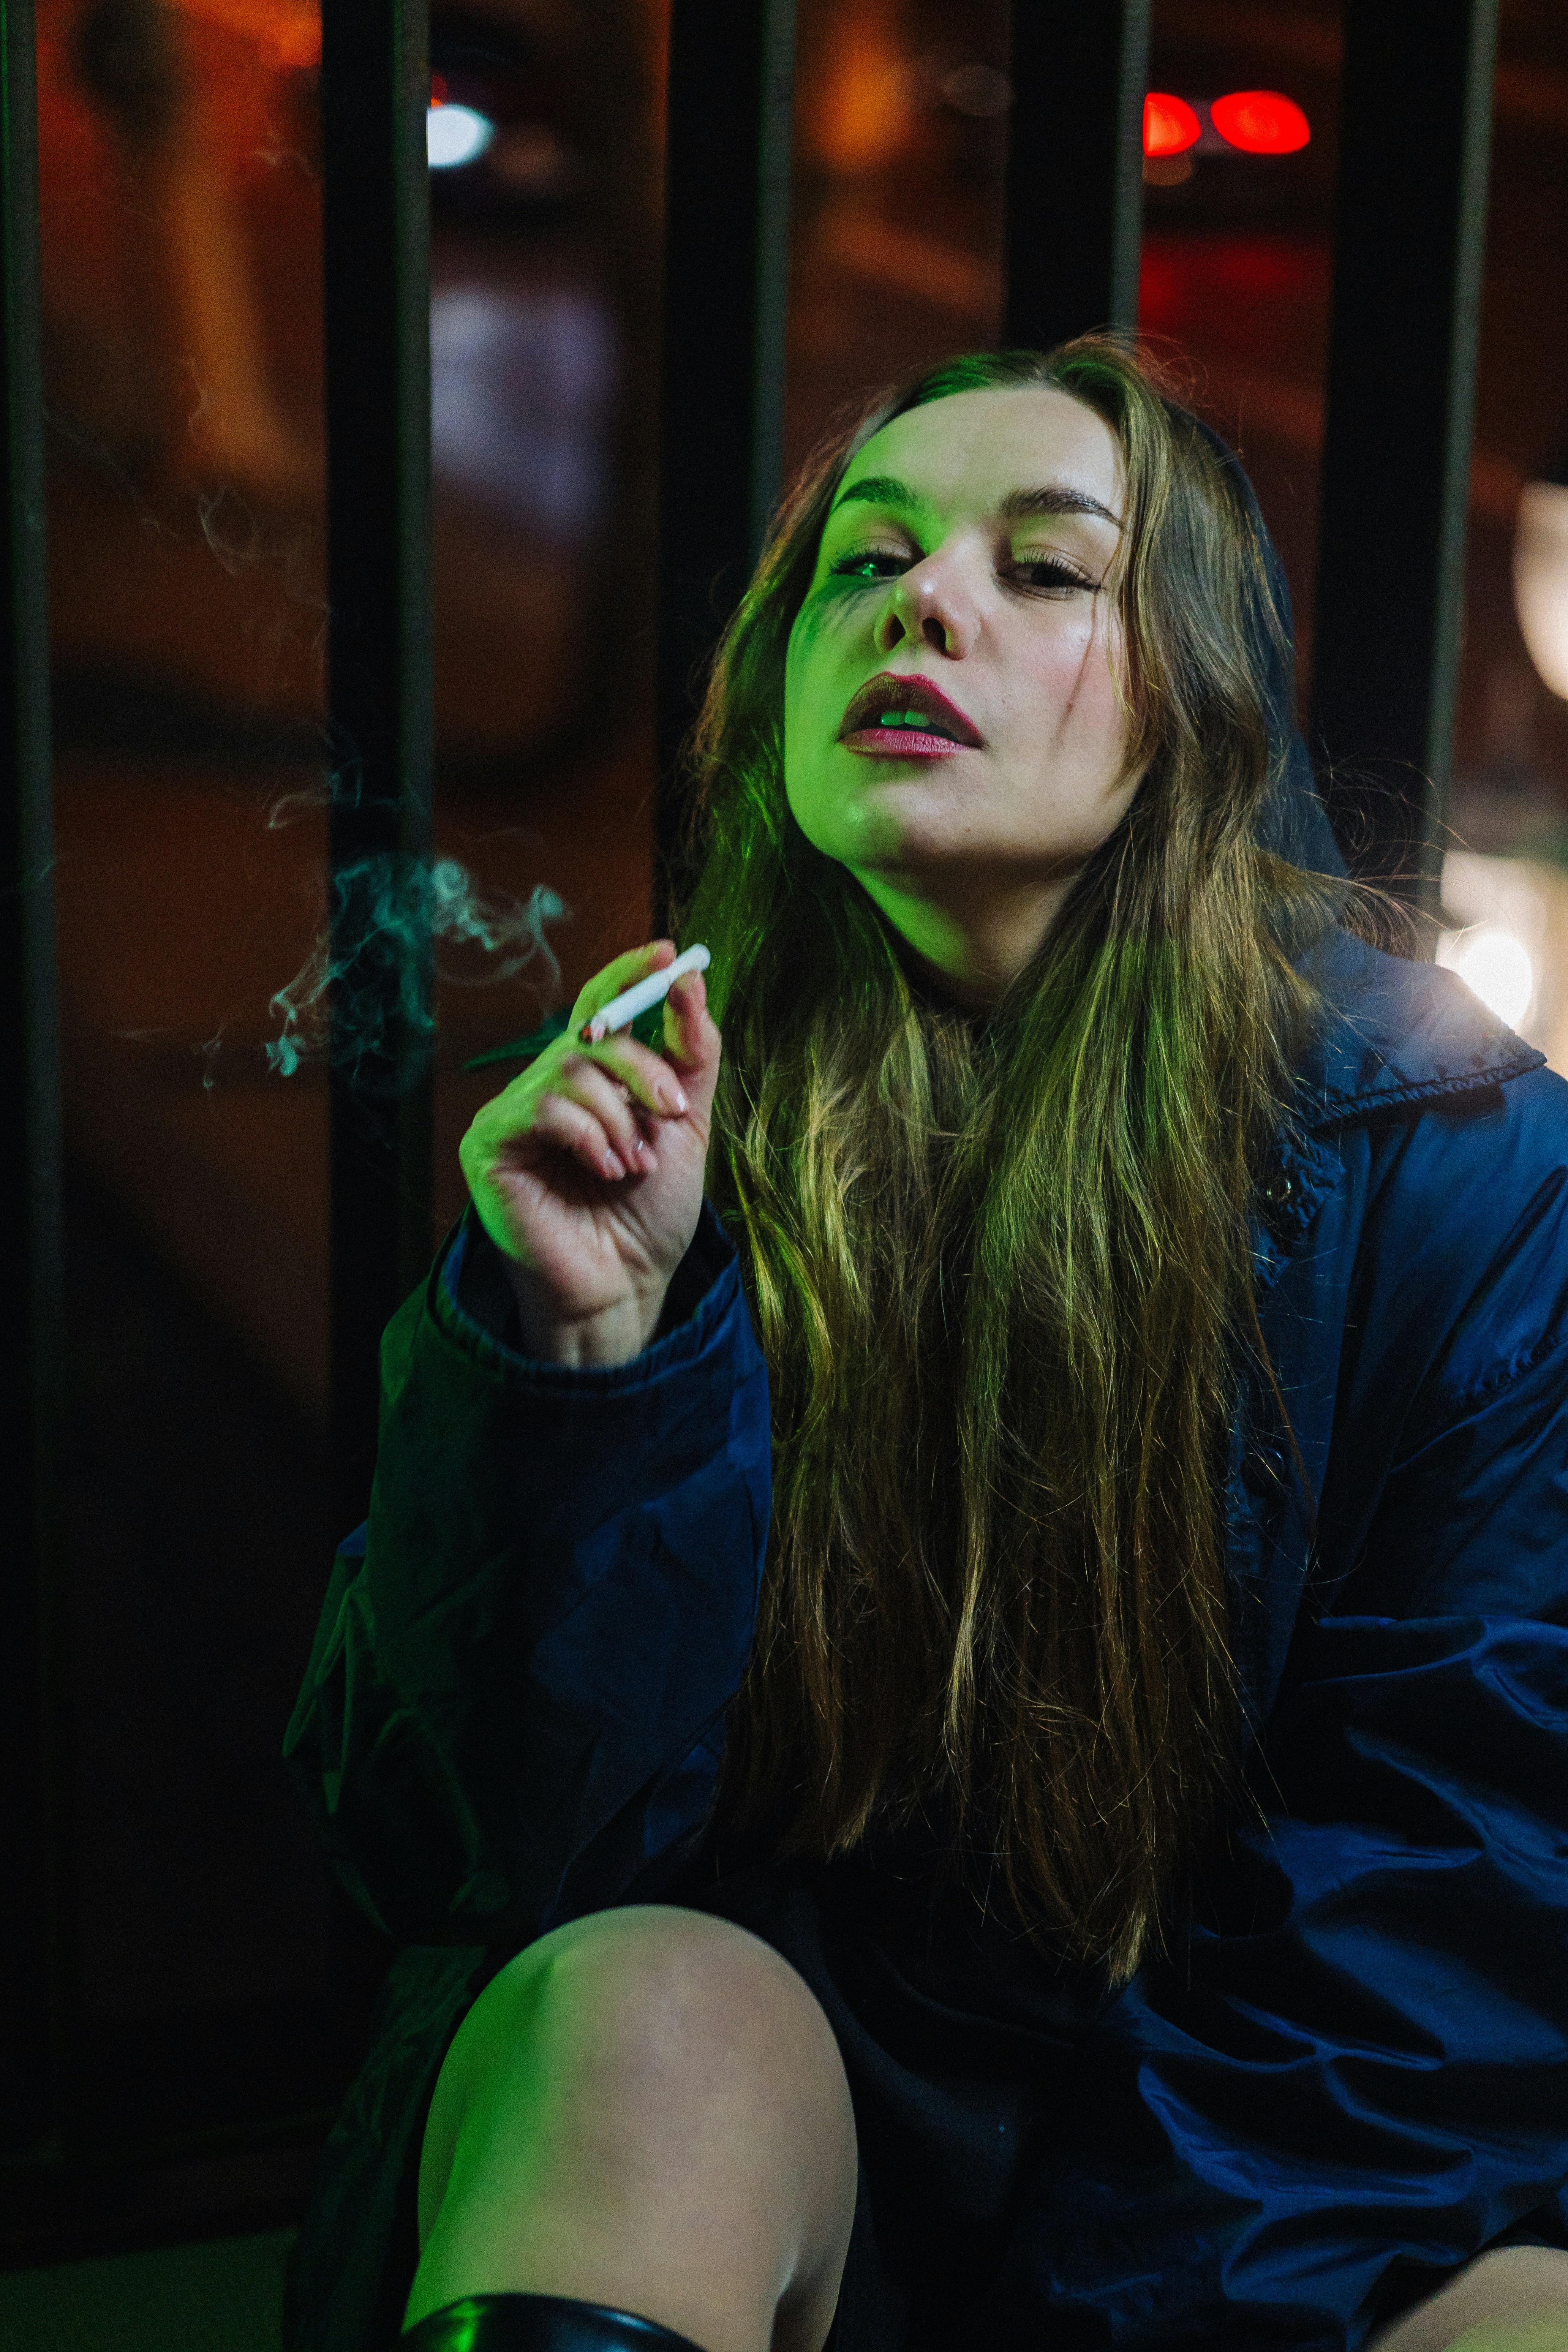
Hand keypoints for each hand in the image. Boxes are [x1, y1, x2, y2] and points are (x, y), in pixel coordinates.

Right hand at [458, 941, 720, 1365]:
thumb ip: (692, 1055)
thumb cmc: (650, 1214)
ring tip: (632, 1166)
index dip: (630, 973)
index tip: (670, 952)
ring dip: (619, 1118)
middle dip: (644, 1070)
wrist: (625, 1285)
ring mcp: (513, 1113)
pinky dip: (587, 1136)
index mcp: (592, 1078)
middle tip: (673, 1115)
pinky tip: (603, 1172)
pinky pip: (543, 1107)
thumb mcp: (688, 1125)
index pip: (601, 1005)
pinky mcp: (488, 1143)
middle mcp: (547, 1086)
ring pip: (571, 1069)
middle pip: (593, 1034)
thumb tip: (690, 980)